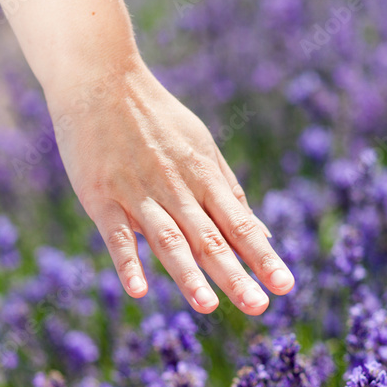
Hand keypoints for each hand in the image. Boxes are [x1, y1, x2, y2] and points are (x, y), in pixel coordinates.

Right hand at [45, 60, 294, 315]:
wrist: (100, 80)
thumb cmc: (156, 118)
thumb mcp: (200, 147)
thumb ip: (228, 192)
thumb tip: (261, 234)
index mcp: (204, 176)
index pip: (240, 224)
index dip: (263, 256)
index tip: (285, 286)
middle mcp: (176, 187)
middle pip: (210, 238)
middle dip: (235, 275)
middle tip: (258, 307)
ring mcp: (137, 192)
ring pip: (168, 239)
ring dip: (187, 274)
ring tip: (207, 306)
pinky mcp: (100, 196)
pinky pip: (116, 234)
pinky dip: (127, 261)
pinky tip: (138, 290)